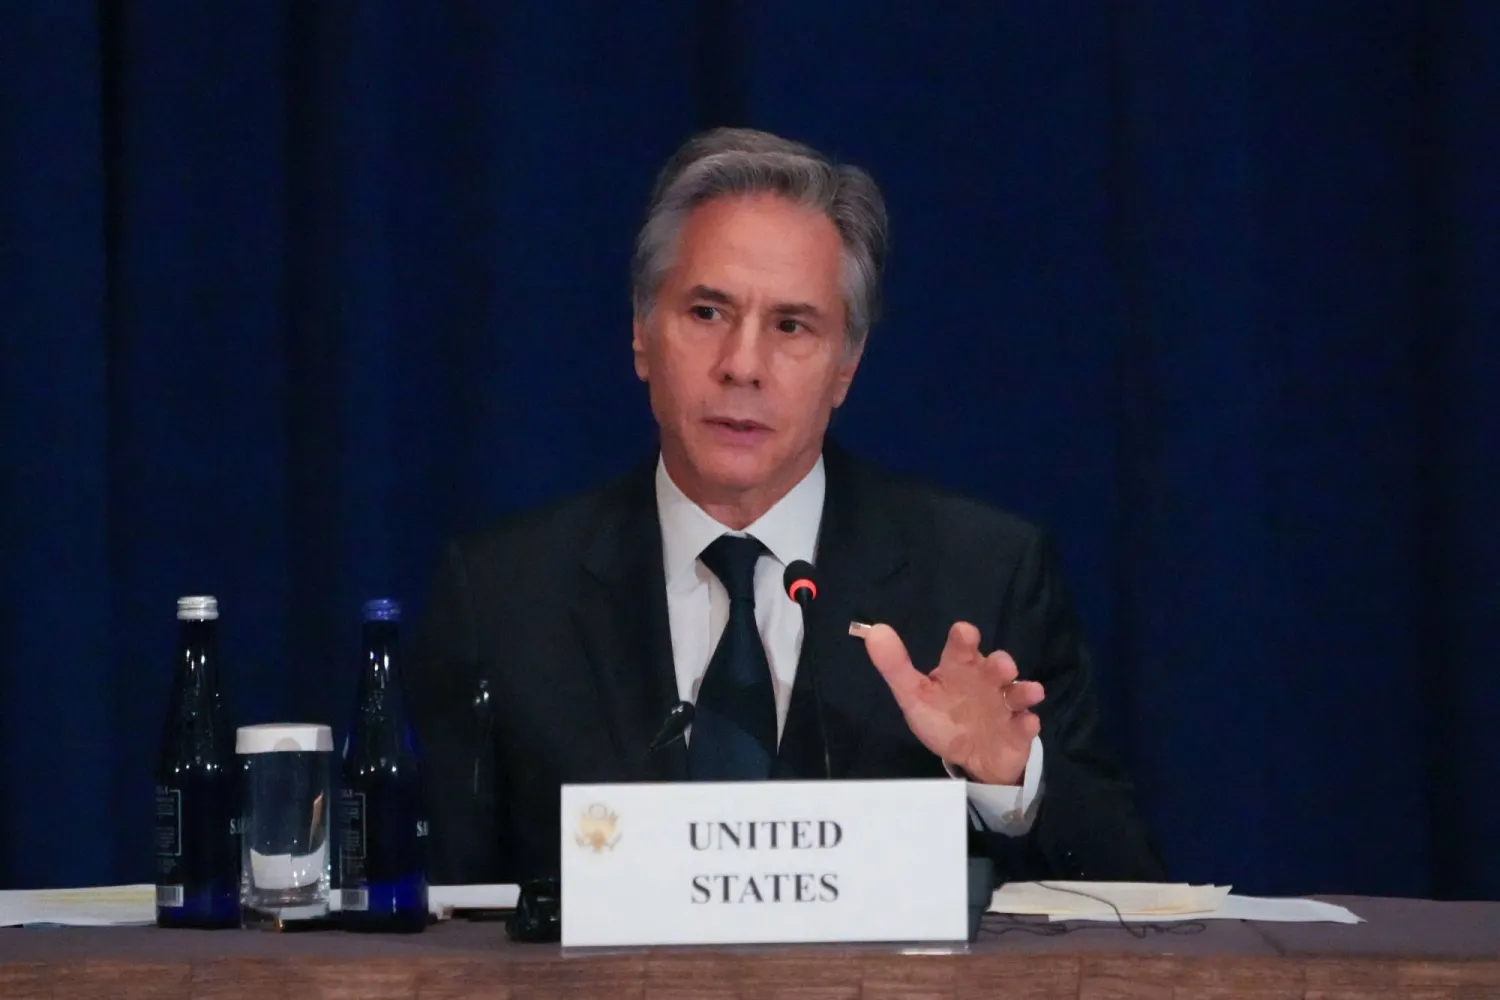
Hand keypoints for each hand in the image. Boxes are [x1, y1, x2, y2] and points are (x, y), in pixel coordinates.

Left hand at [859, 622, 1043, 785]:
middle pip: (995, 668)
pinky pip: (1025, 726)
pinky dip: (1027, 724)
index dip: (963, 640)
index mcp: (959, 669)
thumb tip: (874, 631)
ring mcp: (1004, 706)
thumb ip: (895, 666)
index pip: (961, 649)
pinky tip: (1027, 723)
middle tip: (1002, 666)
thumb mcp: (914, 695)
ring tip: (1028, 691)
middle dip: (1000, 665)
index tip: (965, 632)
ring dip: (1022, 691)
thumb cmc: (944, 716)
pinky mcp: (1017, 731)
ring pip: (1017, 693)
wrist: (970, 756)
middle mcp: (986, 682)